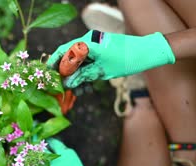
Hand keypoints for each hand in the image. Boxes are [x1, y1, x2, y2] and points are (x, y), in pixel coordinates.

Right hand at [47, 30, 175, 87]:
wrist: (147, 53)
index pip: (64, 51)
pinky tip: (84, 87)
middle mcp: (88, 42)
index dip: (54, 64)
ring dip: (75, 77)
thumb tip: (67, 83)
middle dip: (64, 73)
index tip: (48, 76)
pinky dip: (84, 74)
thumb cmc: (126, 59)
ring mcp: (94, 47)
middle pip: (69, 57)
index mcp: (87, 42)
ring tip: (76, 92)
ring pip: (78, 63)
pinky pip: (86, 63)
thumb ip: (83, 75)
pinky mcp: (99, 53)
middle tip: (61, 88)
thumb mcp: (102, 71)